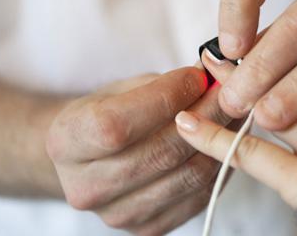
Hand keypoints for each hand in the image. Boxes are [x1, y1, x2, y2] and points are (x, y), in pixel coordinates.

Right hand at [46, 67, 232, 234]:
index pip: (117, 125)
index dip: (164, 98)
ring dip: (218, 141)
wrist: (87, 160)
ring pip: (187, 176)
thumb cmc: (104, 115)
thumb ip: (158, 85)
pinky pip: (198, 195)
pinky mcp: (148, 227)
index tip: (195, 75)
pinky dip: (218, 165)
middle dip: (204, 116)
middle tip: (228, 92)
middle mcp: (86, 187)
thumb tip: (209, 75)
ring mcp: (118, 214)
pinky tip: (223, 142)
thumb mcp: (118, 90)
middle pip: (160, 154)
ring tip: (231, 114)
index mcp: (66, 143)